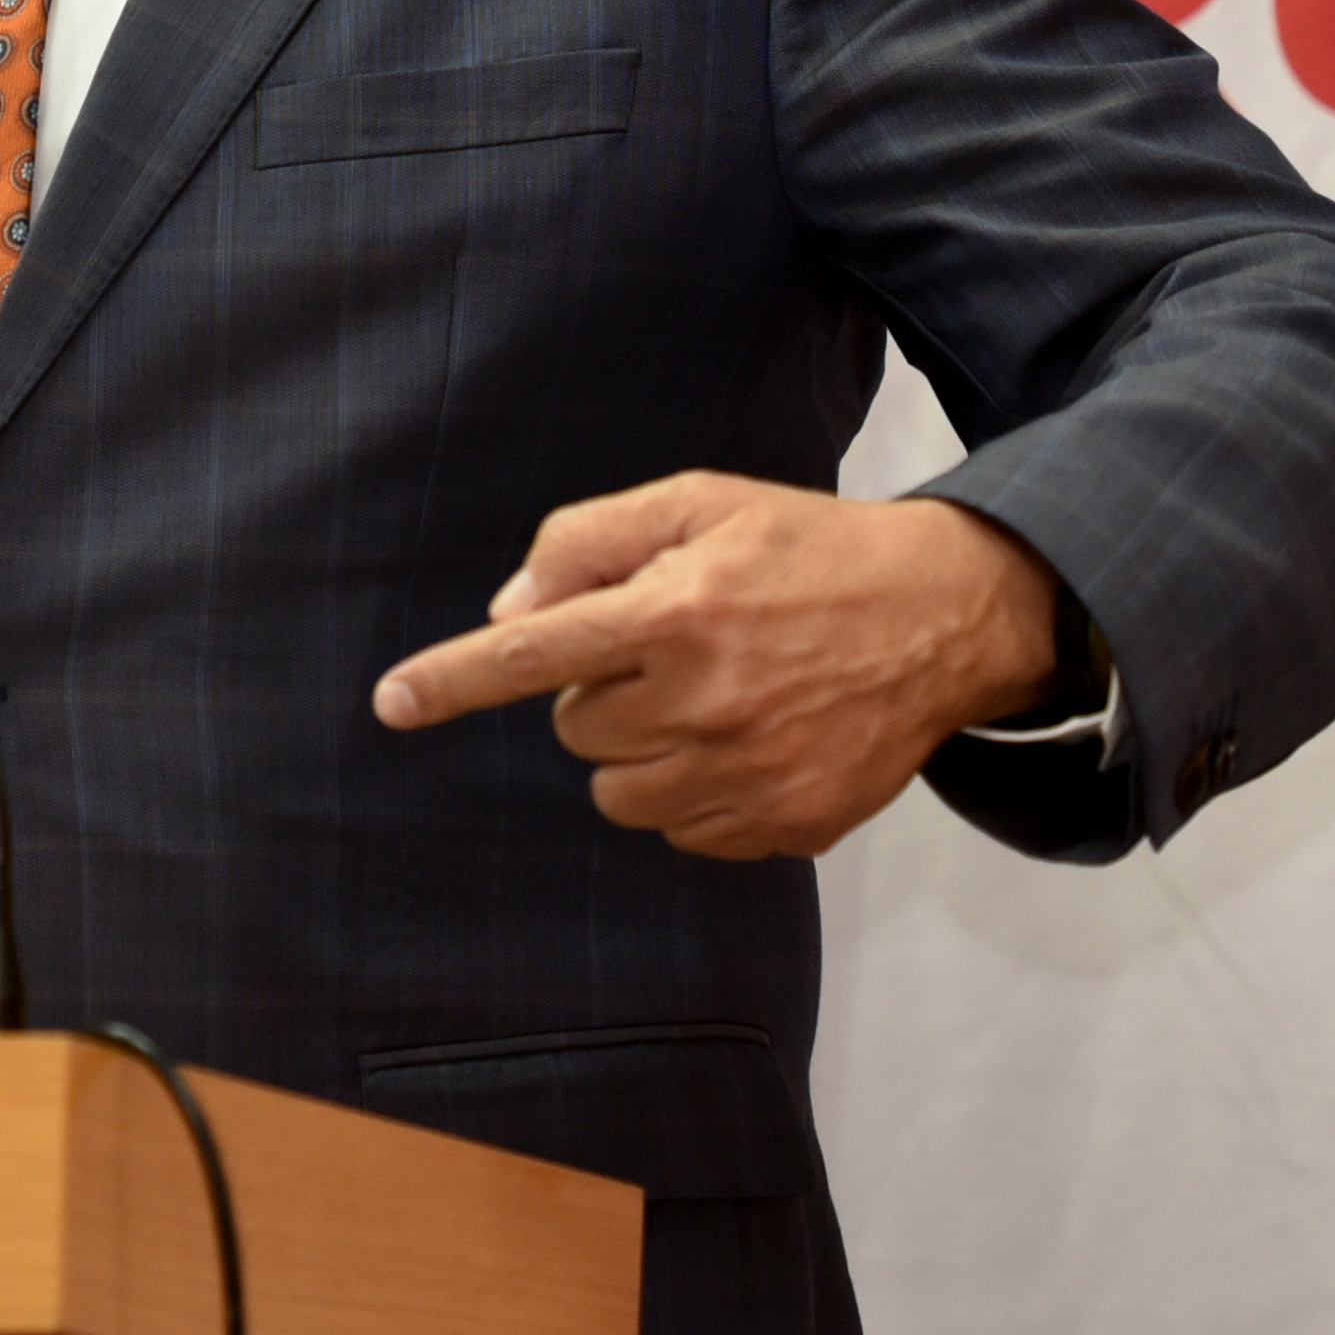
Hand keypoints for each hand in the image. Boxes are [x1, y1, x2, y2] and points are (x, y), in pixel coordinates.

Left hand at [368, 475, 1063, 862]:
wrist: (945, 616)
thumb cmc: (809, 549)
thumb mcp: (702, 503)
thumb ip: (591, 542)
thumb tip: (511, 612)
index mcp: (677, 611)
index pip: (534, 654)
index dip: (453, 679)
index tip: (389, 703)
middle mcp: (705, 701)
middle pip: (576, 728)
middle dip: (603, 690)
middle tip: (674, 648)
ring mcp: (747, 775)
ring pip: (619, 792)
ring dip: (640, 749)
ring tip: (712, 695)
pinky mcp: (783, 827)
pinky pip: (684, 832)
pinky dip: (695, 792)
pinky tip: (750, 739)